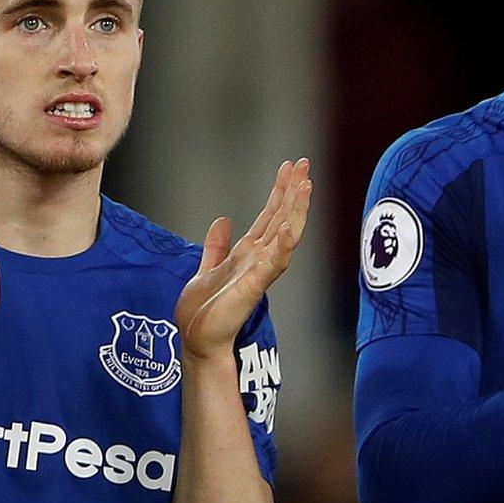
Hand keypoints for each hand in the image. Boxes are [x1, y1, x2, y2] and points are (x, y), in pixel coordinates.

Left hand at [176, 159, 312, 362]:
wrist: (197, 339)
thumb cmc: (203, 311)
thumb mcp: (207, 268)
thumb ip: (217, 246)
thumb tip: (223, 220)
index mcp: (249, 253)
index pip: (270, 214)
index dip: (281, 190)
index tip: (290, 167)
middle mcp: (260, 258)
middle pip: (282, 217)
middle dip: (294, 191)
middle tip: (304, 163)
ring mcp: (260, 271)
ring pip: (286, 234)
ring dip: (296, 210)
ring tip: (305, 185)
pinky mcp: (254, 286)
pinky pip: (273, 263)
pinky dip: (282, 245)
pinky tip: (288, 227)